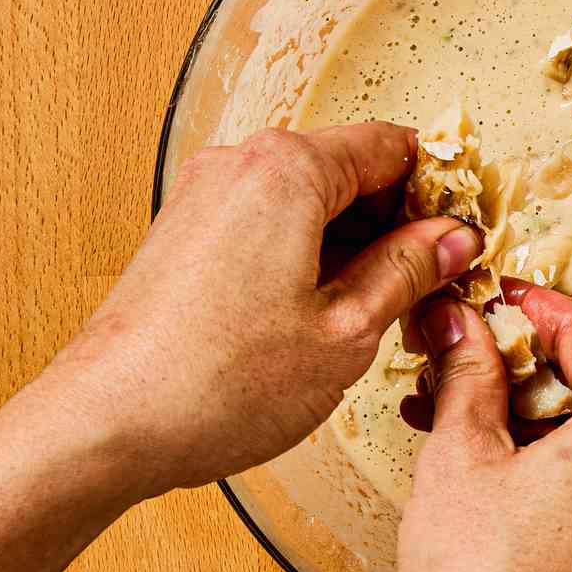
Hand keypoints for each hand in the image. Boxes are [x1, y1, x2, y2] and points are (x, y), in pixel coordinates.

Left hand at [46, 122, 481, 497]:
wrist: (105, 425)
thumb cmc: (218, 383)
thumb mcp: (349, 330)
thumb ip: (410, 270)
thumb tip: (453, 238)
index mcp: (288, 170)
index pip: (392, 146)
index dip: (439, 190)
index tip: (466, 233)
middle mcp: (241, 166)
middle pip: (350, 169)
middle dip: (399, 220)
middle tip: (436, 280)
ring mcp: (206, 198)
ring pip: (311, 200)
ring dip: (357, 243)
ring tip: (385, 310)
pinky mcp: (188, 234)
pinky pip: (272, 224)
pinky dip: (312, 256)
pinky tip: (330, 315)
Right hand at [397, 281, 571, 571]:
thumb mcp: (463, 457)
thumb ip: (471, 373)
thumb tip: (466, 325)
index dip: (526, 307)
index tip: (486, 296)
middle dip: (520, 368)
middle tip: (453, 358)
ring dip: (528, 416)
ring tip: (447, 414)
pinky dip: (554, 459)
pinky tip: (487, 463)